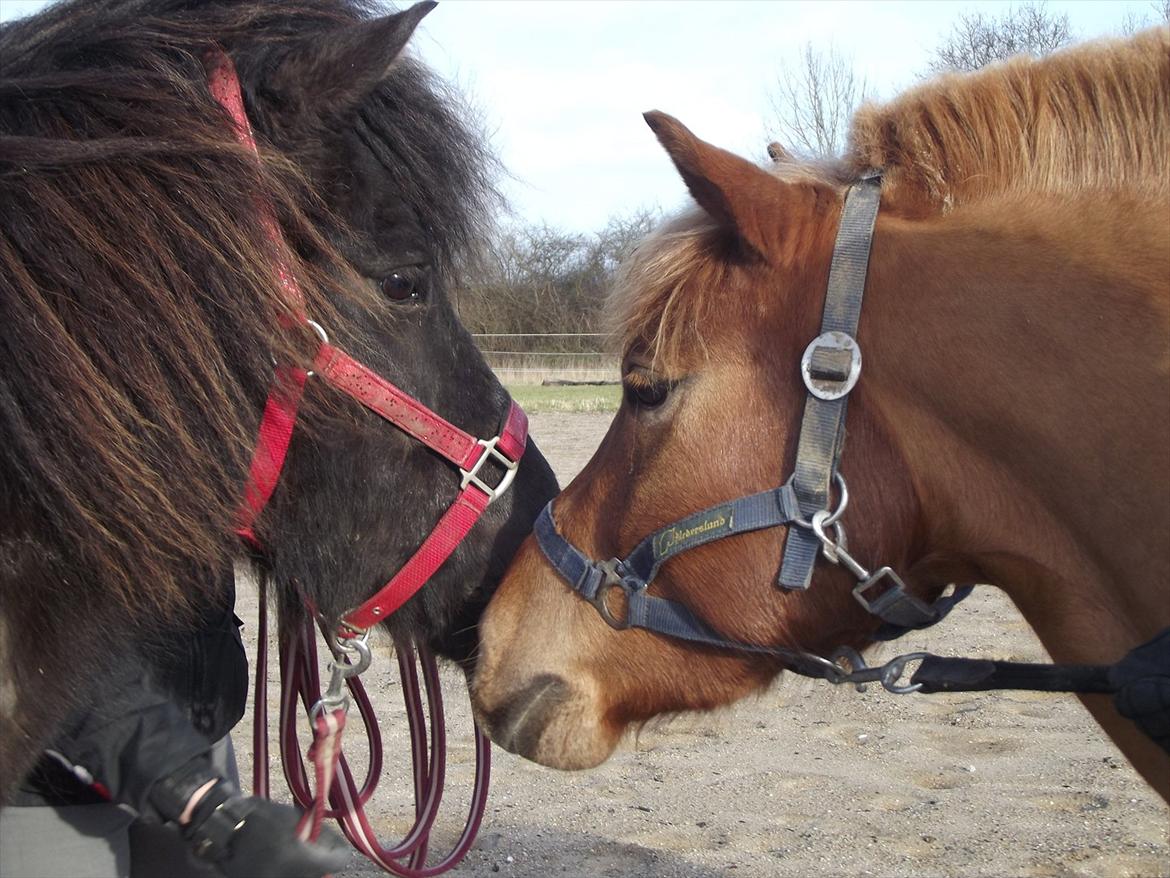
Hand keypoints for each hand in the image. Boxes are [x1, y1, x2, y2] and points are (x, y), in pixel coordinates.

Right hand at [152, 763, 350, 877]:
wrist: (221, 828)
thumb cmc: (259, 817)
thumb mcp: (293, 819)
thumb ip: (315, 833)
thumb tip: (330, 842)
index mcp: (300, 861)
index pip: (336, 863)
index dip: (338, 851)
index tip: (335, 844)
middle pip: (318, 874)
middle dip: (321, 862)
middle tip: (316, 847)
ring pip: (301, 877)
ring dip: (304, 868)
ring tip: (296, 853)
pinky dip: (286, 872)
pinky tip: (280, 859)